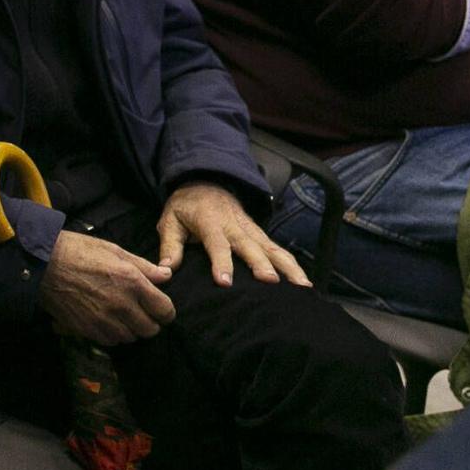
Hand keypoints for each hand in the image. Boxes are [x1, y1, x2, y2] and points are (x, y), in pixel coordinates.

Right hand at [38, 231, 175, 345]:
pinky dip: (113, 334)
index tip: (160, 308)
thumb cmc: (78, 251)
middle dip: (150, 322)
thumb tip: (166, 276)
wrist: (43, 265)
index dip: (166, 311)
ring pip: (131, 337)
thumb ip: (144, 266)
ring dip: (131, 329)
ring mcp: (104, 320)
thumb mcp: (114, 250)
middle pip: (150, 329)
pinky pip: (111, 341)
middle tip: (142, 313)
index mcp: (132, 282)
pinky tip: (107, 321)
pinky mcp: (88, 329)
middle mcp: (121, 305)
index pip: (165, 310)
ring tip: (123, 317)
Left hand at [155, 181, 310, 288]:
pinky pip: (278, 250)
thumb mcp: (170, 221)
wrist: (205, 182)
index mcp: (210, 221)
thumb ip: (169, 246)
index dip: (221, 262)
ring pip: (273, 247)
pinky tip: (304, 283)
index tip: (225, 282)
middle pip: (251, 245)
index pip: (216, 243)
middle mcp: (235, 225)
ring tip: (302, 287)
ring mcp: (251, 229)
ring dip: (288, 266)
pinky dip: (292, 265)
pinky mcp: (260, 234)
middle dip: (261, 263)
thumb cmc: (185, 207)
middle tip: (270, 282)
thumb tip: (166, 270)